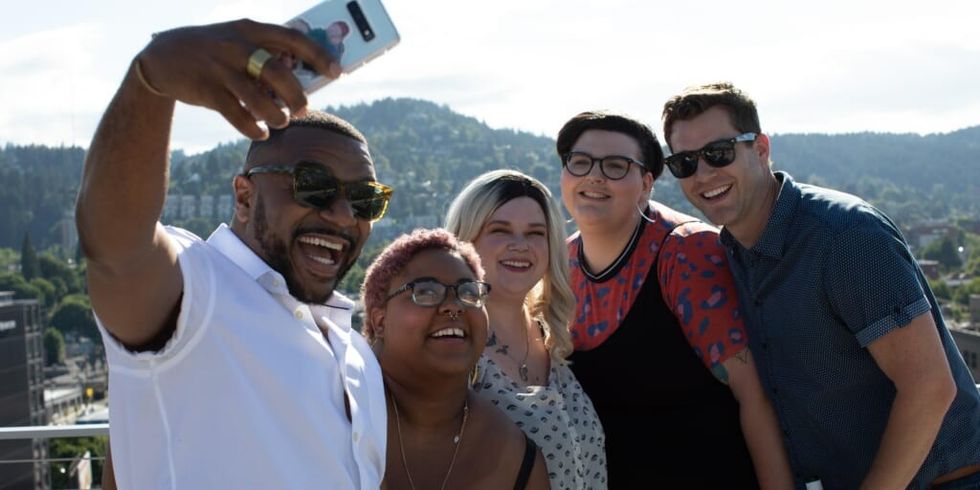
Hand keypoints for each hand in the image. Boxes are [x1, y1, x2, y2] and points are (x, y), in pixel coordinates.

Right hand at [135, 19, 341, 139]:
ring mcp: (220, 68)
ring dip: (276, 115)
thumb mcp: (237, 40)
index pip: (293, 38)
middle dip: (297, 95)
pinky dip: (253, 128)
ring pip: (258, 97)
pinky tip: (260, 132)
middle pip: (278, 72)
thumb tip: (304, 78)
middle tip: (304, 109)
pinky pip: (237, 115)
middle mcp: (236, 46)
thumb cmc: (213, 51)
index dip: (318, 55)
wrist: (161, 58)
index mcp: (250, 29)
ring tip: (281, 122)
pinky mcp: (207, 91)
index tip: (337, 72)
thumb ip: (266, 53)